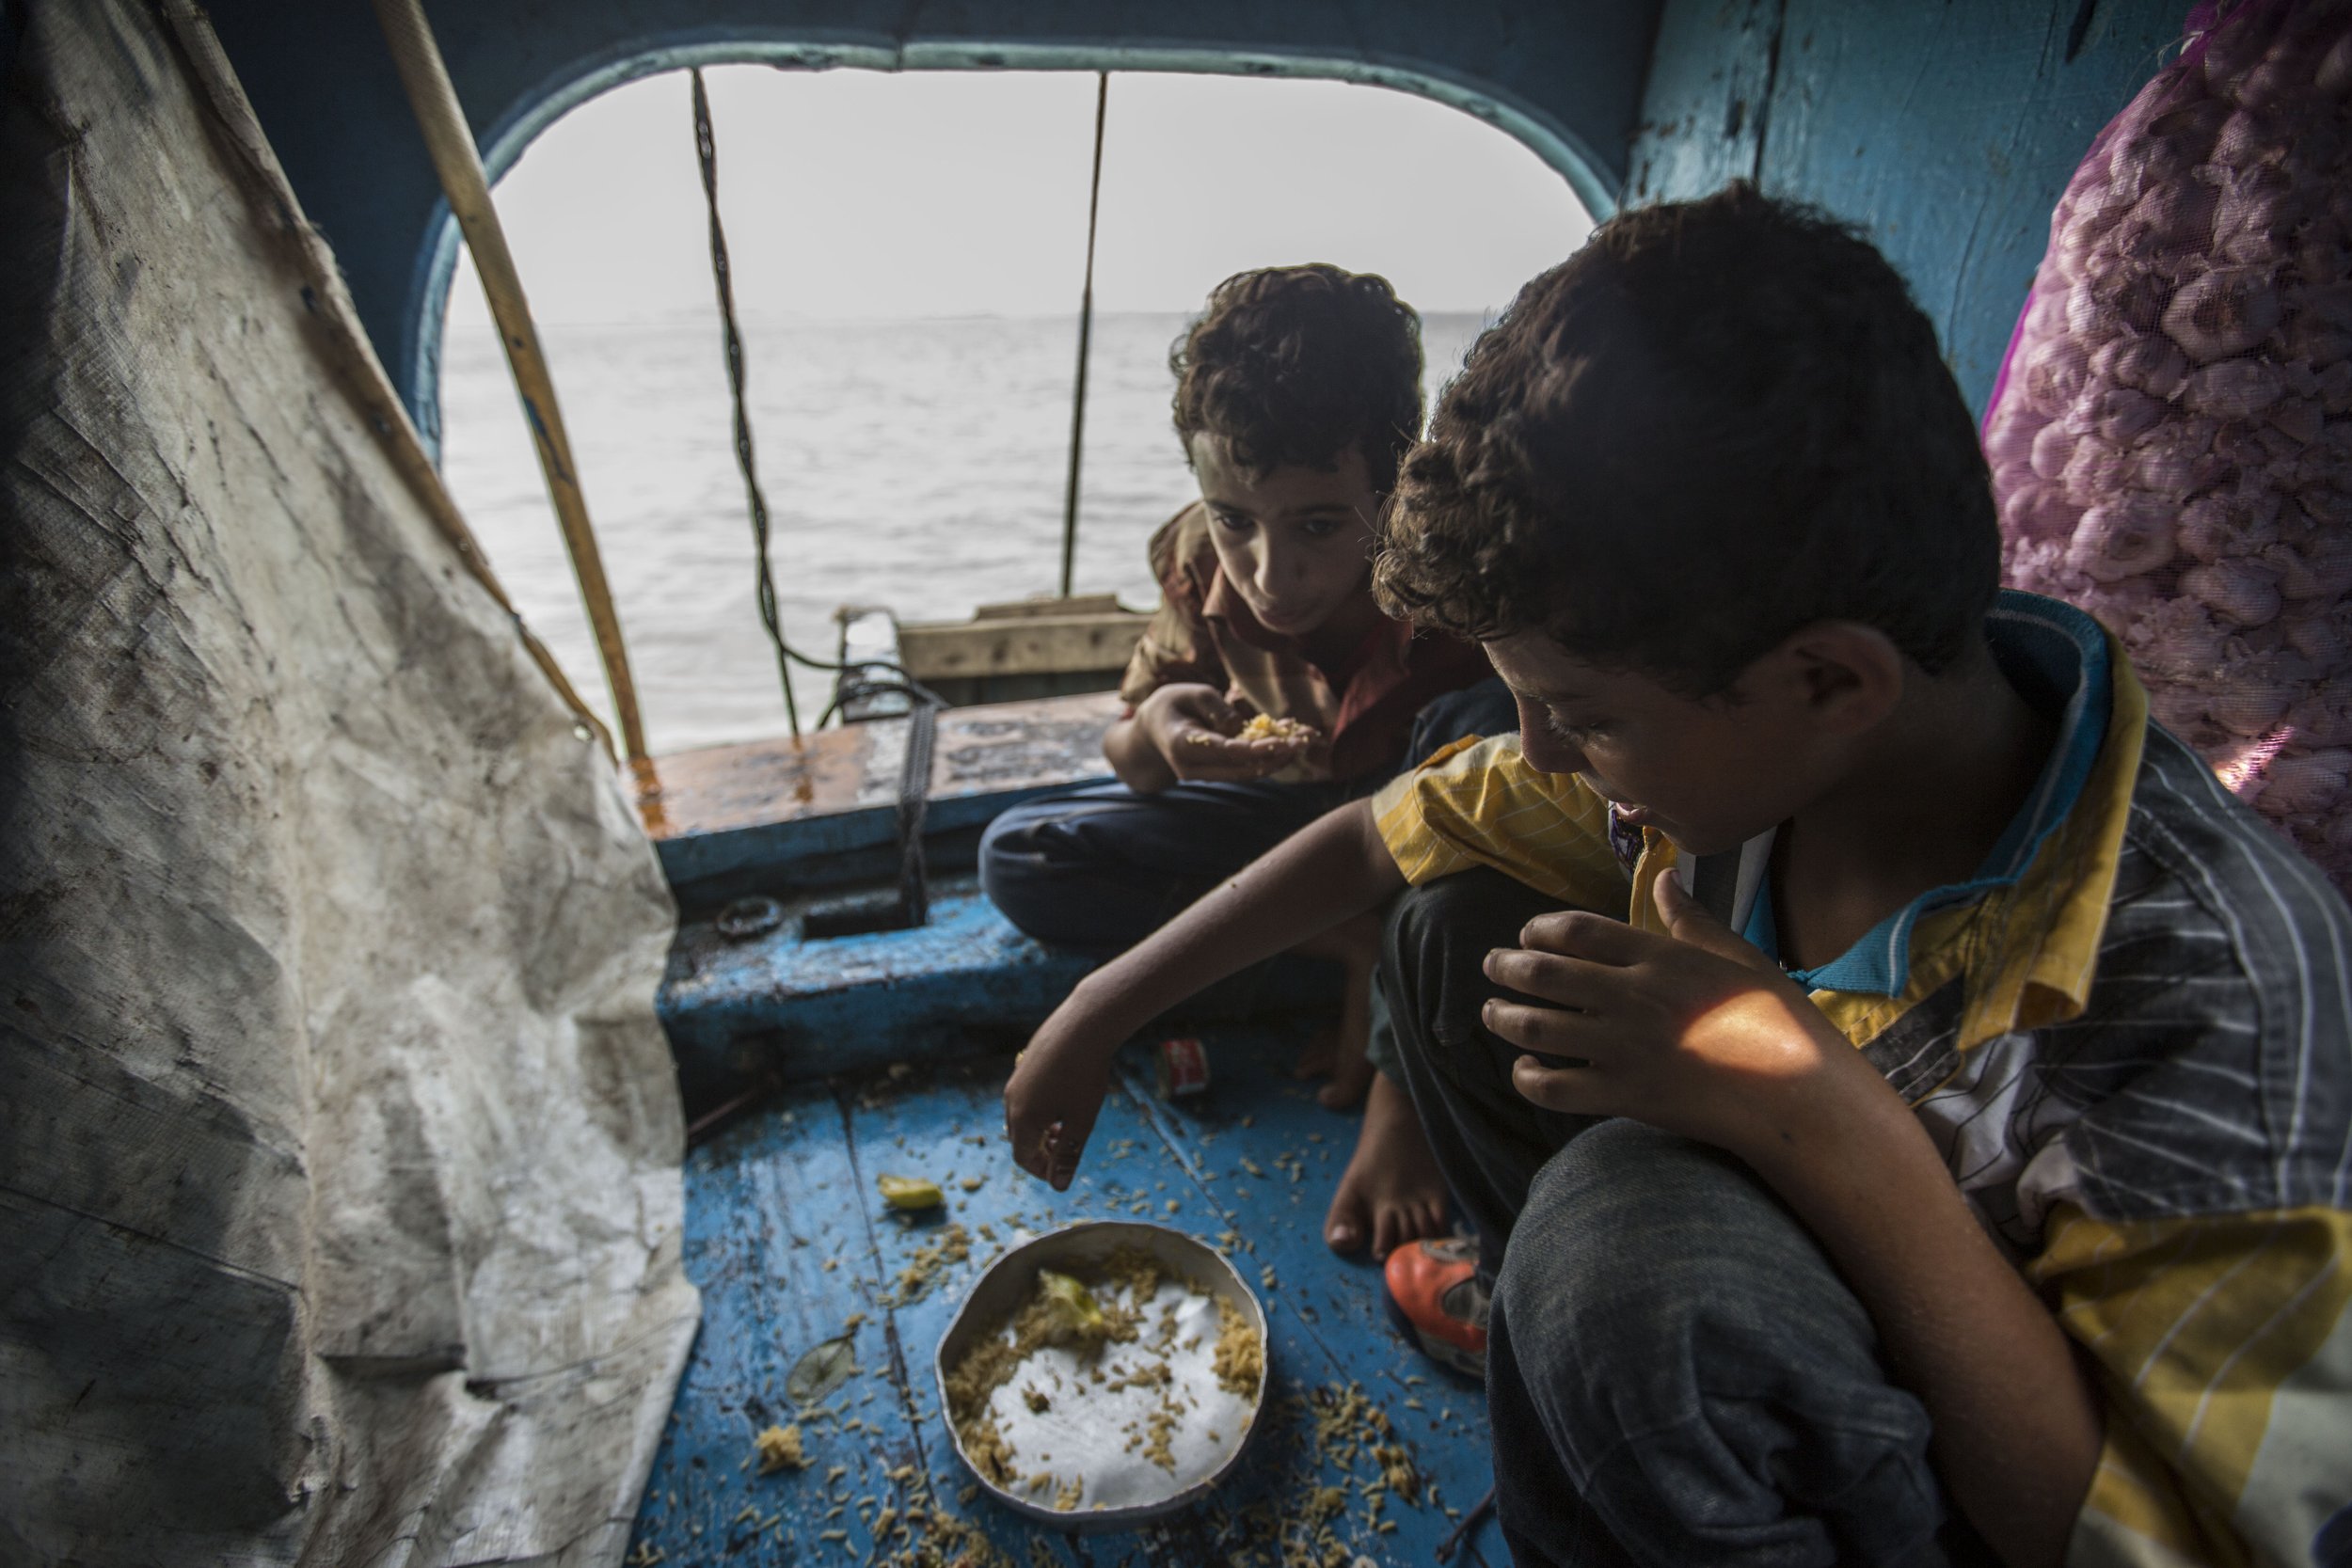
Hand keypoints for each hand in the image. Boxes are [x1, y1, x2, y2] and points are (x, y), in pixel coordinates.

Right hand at [1003, 992, 1119, 1189]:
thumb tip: (1058, 1186)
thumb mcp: (1081, 1121)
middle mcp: (1011, 1101)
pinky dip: (1040, 1108)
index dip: (1043, 1170)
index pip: (1023, 1158)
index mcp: (1023, 1120)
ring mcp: (1015, 1081)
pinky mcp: (1023, 1064)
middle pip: (1020, 1139)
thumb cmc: (1085, 1075)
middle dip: (1041, 1150)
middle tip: (1068, 1149)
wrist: (1084, 1024)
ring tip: (1067, 1125)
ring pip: (1021, 1116)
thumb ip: (1068, 1155)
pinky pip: (1025, 1096)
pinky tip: (1064, 1098)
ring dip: (1041, 1129)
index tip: (1064, 1170)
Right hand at [1137, 685, 1310, 781]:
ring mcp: (1205, 776)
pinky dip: (1270, 756)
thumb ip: (1215, 705)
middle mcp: (1193, 768)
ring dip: (1279, 759)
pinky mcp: (1217, 774)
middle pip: (1241, 768)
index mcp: (1183, 745)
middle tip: (1305, 740)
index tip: (1282, 741)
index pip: (1225, 751)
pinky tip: (1292, 740)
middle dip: (1276, 756)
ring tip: (1306, 739)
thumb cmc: (1173, 704)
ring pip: (1248, 773)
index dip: (1255, 748)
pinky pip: (1246, 768)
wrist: (1153, 730)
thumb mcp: (1189, 693)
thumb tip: (1239, 726)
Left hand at [1479, 872, 1893, 1160]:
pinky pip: (1555, 1087)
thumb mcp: (1738, 955)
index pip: (1577, 931)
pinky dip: (1528, 1077)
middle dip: (1506, 967)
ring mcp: (1624, 1048)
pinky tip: (1525, 1069)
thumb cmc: (1776, 1019)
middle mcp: (1633, 997)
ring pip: (1538, 1028)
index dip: (1539, 931)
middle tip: (1491, 966)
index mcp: (1659, 957)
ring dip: (1504, 1018)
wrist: (1797, 1092)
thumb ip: (1690, 919)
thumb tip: (1665, 878)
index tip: (1527, 936)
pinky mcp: (1624, 1096)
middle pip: (1544, 974)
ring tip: (1492, 1013)